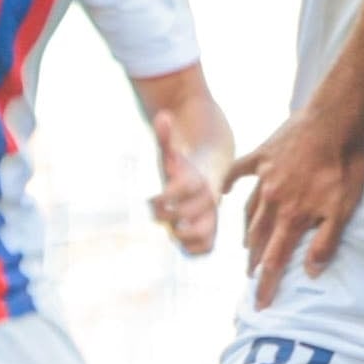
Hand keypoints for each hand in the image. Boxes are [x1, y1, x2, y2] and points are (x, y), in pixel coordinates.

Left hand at [148, 109, 223, 255]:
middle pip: (189, 214)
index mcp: (199, 180)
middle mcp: (209, 200)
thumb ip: (165, 137)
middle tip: (158, 213)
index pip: (182, 190)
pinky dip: (191, 248)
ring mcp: (212, 217)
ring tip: (171, 229)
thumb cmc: (185, 166)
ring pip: (202, 234)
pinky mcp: (211, 232)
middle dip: (168, 216)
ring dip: (181, 235)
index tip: (151, 200)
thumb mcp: (172, 152)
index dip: (163, 198)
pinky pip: (205, 248)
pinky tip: (180, 238)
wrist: (211, 175)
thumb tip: (163, 116)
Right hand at [224, 108, 363, 307]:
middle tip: (250, 277)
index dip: (267, 285)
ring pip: (249, 211)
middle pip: (258, 239)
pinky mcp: (263, 155)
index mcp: (292, 217)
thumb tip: (310, 272)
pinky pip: (240, 171)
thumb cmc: (344, 166)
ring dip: (247, 232)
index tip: (260, 305)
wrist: (333, 120)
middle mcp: (272, 201)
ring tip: (247, 246)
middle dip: (255, 262)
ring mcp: (264, 176)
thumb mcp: (343, 209)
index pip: (275, 260)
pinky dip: (231, 182)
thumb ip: (325, 242)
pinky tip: (224, 190)